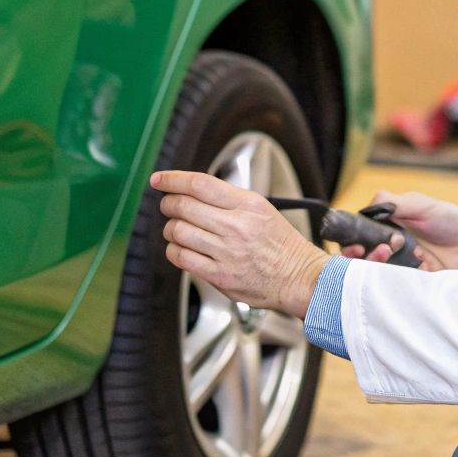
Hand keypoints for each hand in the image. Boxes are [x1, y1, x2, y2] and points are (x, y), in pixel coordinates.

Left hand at [151, 170, 328, 318]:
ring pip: (178, 231)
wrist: (298, 277)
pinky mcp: (219, 275)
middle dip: (168, 203)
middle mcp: (236, 226)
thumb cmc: (281, 245)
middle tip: (168, 205)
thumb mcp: (262, 209)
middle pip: (183, 206)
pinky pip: (181, 257)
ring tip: (177, 228)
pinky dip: (174, 250)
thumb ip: (229, 200)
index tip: (159, 179)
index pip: (200, 184)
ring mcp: (226, 252)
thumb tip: (193, 191)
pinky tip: (181, 248)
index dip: (173, 179)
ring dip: (170, 228)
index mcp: (248, 205)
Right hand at [343, 189, 457, 276]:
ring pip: (374, 274)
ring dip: (376, 266)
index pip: (357, 236)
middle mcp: (388, 248)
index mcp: (385, 227)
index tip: (356, 245)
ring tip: (390, 254)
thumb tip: (368, 206)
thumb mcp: (421, 205)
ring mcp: (398, 267)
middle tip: (376, 251)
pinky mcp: (410, 283)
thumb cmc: (450, 220)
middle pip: (360, 258)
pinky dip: (394, 282)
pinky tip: (408, 270)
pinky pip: (394, 287)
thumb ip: (394, 203)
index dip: (351, 241)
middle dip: (361, 256)